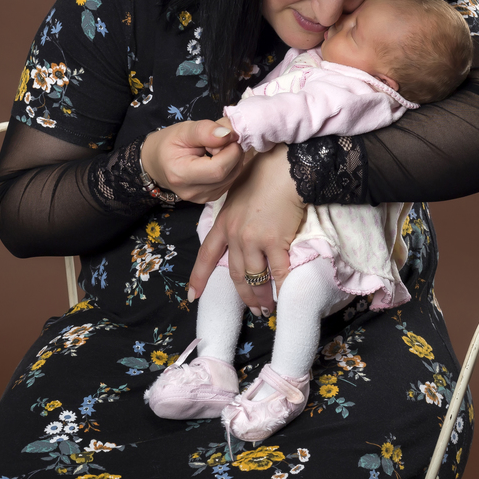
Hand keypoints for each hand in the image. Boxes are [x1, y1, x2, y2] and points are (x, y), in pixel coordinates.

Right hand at [140, 120, 243, 203]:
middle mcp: (192, 192)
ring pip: (233, 176)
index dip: (230, 149)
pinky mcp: (211, 198)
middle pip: (229, 173)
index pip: (219, 168)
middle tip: (221, 139)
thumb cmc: (168, 144)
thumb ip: (205, 130)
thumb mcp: (183, 130)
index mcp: (181, 174)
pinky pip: (230, 180)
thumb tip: (228, 134)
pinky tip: (218, 158)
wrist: (157, 162)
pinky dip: (230, 166)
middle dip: (233, 152)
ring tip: (216, 148)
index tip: (226, 134)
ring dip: (233, 158)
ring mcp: (202, 198)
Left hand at [189, 143, 304, 315]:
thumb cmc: (264, 175)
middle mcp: (235, 235)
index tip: (193, 296)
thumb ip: (236, 215)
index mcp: (223, 223)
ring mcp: (254, 239)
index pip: (207, 255)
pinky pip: (278, 271)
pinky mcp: (275, 240)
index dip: (199, 277)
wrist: (283, 168)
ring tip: (266, 309)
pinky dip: (281, 286)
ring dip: (261, 297)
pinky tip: (284, 296)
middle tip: (252, 310)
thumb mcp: (238, 194)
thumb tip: (242, 229)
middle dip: (243, 295)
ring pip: (255, 277)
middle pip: (235, 274)